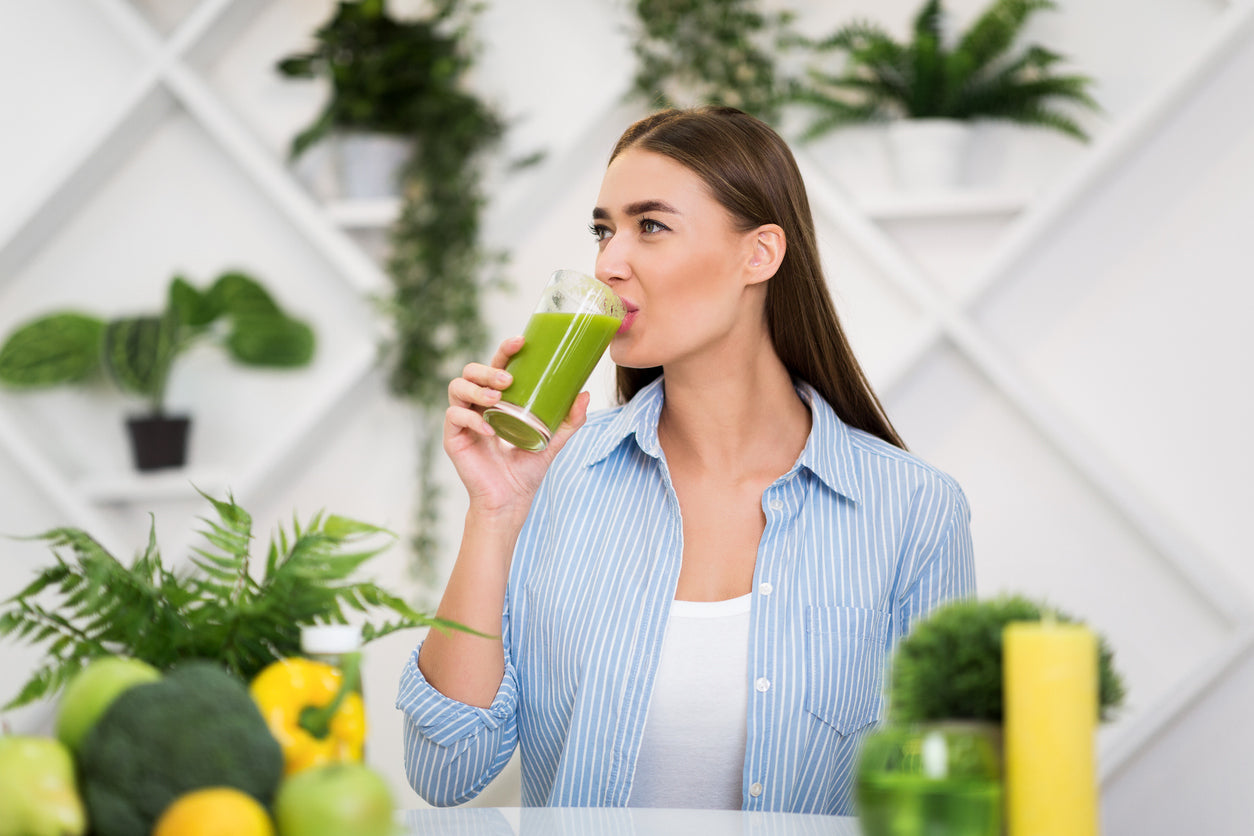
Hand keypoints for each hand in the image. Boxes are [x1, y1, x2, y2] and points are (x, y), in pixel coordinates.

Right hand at [444, 335, 589, 515]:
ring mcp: (463, 420)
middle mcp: (477, 405)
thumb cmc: (527, 470)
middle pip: (471, 371)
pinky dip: (471, 419)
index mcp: (497, 399)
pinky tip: (488, 429)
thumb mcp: (552, 440)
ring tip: (496, 400)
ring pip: (456, 387)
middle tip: (507, 381)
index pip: (496, 366)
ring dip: (476, 389)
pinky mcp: (453, 438)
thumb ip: (569, 420)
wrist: (511, 500)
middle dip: (487, 370)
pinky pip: (454, 417)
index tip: (520, 341)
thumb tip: (585, 394)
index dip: (504, 350)